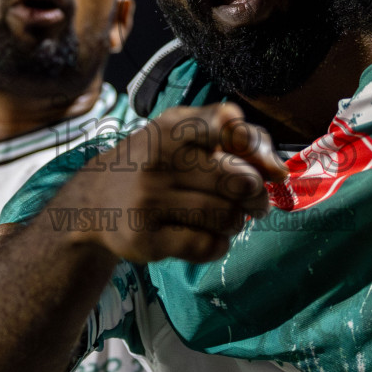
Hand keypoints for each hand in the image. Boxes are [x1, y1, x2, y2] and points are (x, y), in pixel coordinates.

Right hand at [56, 103, 285, 264]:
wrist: (93, 201)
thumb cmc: (155, 164)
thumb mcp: (183, 135)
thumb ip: (236, 138)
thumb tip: (278, 170)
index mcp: (170, 128)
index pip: (226, 124)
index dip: (254, 145)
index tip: (261, 165)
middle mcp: (156, 161)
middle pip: (239, 180)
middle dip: (257, 196)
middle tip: (254, 201)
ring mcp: (147, 200)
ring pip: (226, 216)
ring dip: (237, 222)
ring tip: (227, 219)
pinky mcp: (144, 239)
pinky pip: (207, 246)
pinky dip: (219, 245)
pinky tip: (209, 238)